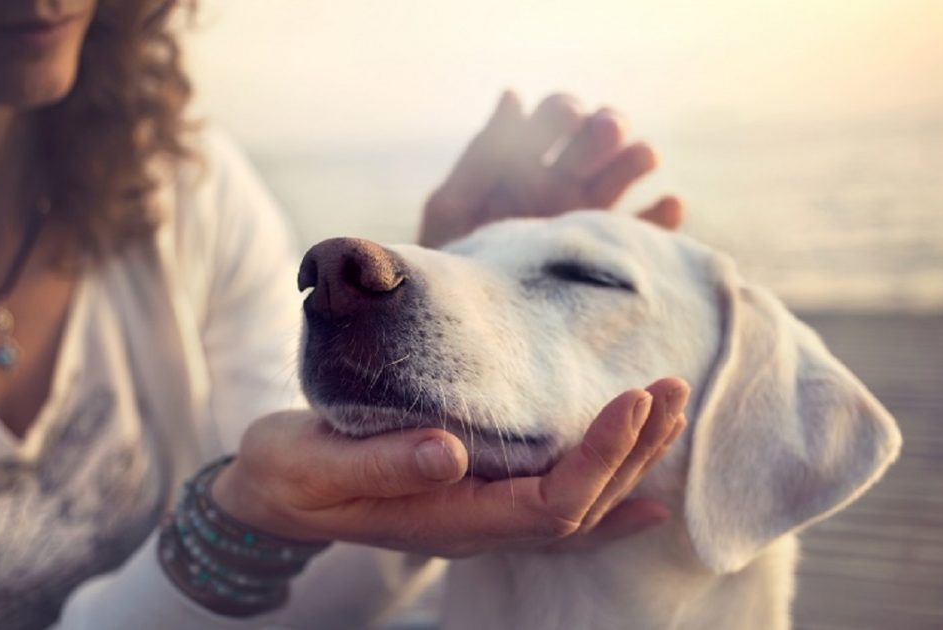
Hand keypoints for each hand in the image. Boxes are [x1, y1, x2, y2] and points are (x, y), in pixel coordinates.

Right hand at [210, 378, 689, 557]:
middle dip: (632, 450)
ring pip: (576, 506)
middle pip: (580, 506)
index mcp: (447, 519)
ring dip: (629, 462)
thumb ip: (381, 464)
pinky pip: (555, 509)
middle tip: (670, 388)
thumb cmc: (289, 475)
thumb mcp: (316, 465)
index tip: (633, 399)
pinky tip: (646, 495)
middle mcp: (476, 526)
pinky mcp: (475, 496)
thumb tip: (450, 451)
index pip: (549, 503)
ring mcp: (480, 517)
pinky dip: (606, 499)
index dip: (599, 457)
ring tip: (669, 412)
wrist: (272, 494)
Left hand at [419, 92, 683, 247]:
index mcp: (524, 163)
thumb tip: (513, 95)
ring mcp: (588, 218)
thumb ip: (483, 155)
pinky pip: (646, 232)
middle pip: (597, 139)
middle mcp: (562, 184)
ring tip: (641, 157)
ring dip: (637, 157)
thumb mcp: (453, 208)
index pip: (555, 118)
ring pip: (625, 174)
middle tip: (605, 131)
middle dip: (605, 126)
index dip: (564, 111)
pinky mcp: (609, 255)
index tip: (567, 117)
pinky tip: (668, 205)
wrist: (467, 327)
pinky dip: (662, 216)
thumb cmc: (450, 265)